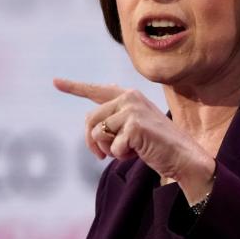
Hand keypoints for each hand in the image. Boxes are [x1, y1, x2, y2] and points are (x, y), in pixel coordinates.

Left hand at [53, 78, 214, 202]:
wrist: (184, 157)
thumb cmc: (158, 145)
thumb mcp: (134, 128)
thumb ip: (115, 121)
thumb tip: (91, 127)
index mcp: (129, 96)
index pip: (96, 90)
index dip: (74, 87)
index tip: (55, 81)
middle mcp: (129, 97)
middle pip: (90, 120)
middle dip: (93, 142)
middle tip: (103, 157)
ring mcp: (132, 110)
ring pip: (98, 134)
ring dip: (108, 150)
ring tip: (128, 151)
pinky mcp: (134, 125)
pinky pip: (111, 148)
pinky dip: (121, 156)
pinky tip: (138, 153)